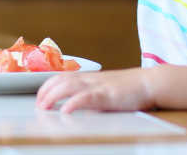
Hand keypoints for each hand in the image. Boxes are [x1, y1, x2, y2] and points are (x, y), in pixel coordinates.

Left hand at [35, 68, 154, 112]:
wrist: (149, 83)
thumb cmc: (129, 88)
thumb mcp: (104, 89)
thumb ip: (89, 95)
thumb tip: (74, 105)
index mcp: (88, 77)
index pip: (61, 77)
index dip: (47, 86)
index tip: (39, 96)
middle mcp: (90, 79)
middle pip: (60, 80)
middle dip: (45, 91)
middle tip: (37, 105)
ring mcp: (98, 85)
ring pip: (68, 86)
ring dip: (53, 95)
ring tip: (43, 106)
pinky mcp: (107, 95)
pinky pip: (86, 97)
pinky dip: (73, 103)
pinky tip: (65, 111)